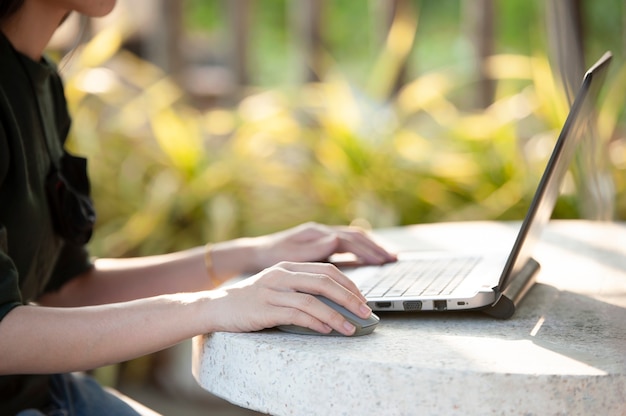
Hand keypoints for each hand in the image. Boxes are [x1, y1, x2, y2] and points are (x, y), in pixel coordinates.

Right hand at [208, 261, 371, 335]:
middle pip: (325, 282)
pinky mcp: (265, 309)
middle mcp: (282, 275)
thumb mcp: (279, 285)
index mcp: (289, 266)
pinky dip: (315, 323)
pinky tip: (327, 330)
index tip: (363, 299)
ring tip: (350, 328)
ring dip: (336, 316)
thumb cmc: (254, 299)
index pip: (327, 270)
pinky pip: (296, 315)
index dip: (349, 284)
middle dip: (349, 298)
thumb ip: (303, 287)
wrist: (219, 306)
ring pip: (313, 300)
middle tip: (365, 312)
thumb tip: (337, 303)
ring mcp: (273, 291)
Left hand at [249, 222, 395, 270]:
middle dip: (375, 248)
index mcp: (317, 233)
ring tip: (389, 258)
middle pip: (356, 236)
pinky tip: (370, 258)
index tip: (382, 260)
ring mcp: (323, 236)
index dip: (367, 250)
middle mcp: (322, 231)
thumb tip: (337, 239)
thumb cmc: (272, 256)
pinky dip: (362, 250)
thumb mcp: (290, 254)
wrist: (257, 253)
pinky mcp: (322, 243)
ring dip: (372, 247)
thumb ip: (313, 248)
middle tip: (393, 260)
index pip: (349, 240)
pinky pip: (348, 244)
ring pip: (354, 238)